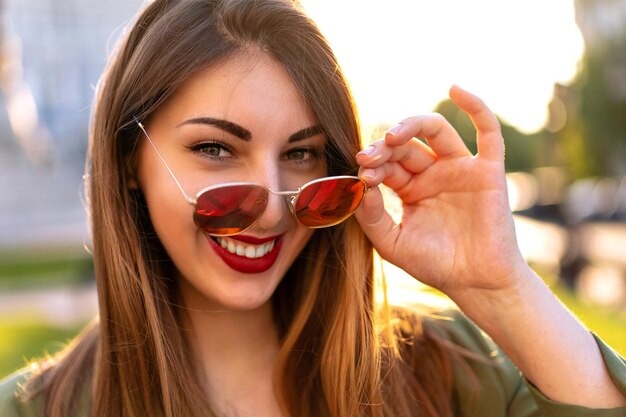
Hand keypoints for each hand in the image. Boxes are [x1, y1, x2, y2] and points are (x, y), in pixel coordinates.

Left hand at [355, 85, 527, 298]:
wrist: (475, 283)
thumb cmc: (435, 264)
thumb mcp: (391, 242)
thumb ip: (371, 215)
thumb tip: (359, 183)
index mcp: (411, 188)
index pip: (387, 164)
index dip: (373, 164)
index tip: (362, 175)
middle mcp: (433, 173)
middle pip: (406, 144)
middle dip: (384, 148)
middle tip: (368, 156)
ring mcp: (460, 169)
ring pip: (436, 130)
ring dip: (411, 125)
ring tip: (392, 136)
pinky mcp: (487, 170)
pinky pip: (486, 132)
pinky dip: (475, 106)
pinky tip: (455, 89)